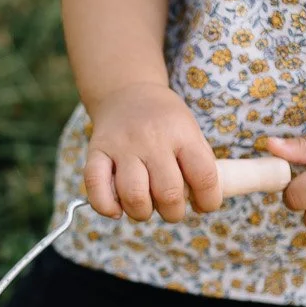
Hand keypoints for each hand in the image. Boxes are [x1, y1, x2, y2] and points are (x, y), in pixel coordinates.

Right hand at [82, 84, 223, 221]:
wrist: (127, 93)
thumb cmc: (165, 124)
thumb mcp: (191, 132)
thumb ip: (199, 166)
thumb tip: (202, 204)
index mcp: (182, 134)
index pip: (204, 176)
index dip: (209, 201)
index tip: (203, 206)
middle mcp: (152, 139)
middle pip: (168, 193)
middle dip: (174, 213)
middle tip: (171, 208)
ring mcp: (122, 146)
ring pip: (134, 195)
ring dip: (142, 213)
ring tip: (145, 207)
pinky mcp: (96, 152)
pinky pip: (96, 186)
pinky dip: (106, 206)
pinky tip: (116, 209)